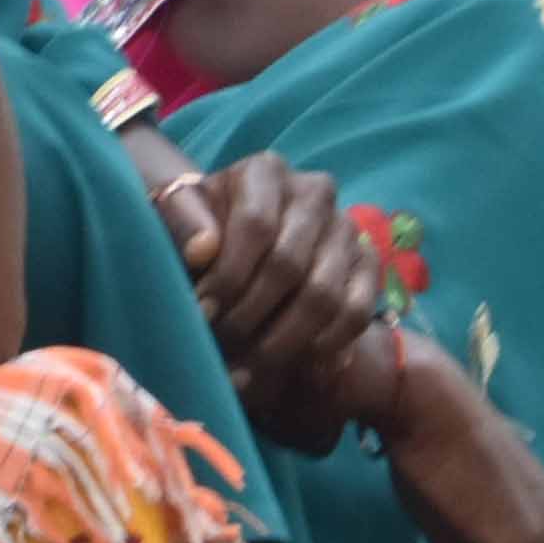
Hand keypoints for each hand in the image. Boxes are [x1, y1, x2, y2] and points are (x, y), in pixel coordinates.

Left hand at [155, 152, 392, 443]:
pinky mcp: (367, 263)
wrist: (232, 233)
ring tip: (249, 371)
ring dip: (284, 343)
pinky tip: (298, 371)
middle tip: (223, 349)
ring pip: (326, 295)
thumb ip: (181, 223)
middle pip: (290, 266)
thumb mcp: (175, 214)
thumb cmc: (199, 227)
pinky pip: (358, 312)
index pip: (256, 226)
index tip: (201, 314)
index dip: (228, 277)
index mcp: (266, 171)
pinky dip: (328, 348)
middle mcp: (315, 192)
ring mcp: (346, 228)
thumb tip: (202, 250)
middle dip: (250, 317)